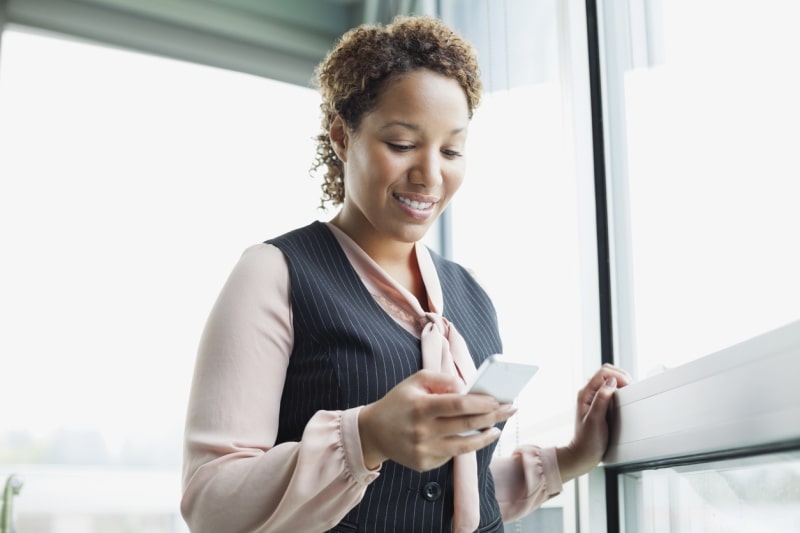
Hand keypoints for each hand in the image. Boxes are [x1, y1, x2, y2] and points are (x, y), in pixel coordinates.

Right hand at [358, 369, 516, 471]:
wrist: (373, 432)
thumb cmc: (399, 402)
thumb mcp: (415, 381)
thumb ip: (442, 380)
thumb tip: (467, 388)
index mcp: (421, 407)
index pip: (459, 405)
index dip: (481, 402)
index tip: (498, 400)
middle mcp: (423, 431)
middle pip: (466, 425)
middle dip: (493, 416)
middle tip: (510, 410)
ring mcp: (424, 451)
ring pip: (465, 446)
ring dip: (485, 437)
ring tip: (497, 429)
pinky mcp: (424, 464)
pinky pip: (451, 454)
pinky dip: (465, 445)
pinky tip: (474, 437)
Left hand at [557, 363, 630, 481]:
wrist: (584, 454)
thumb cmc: (588, 440)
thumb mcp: (595, 419)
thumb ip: (602, 399)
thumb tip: (611, 382)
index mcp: (585, 393)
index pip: (603, 373)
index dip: (618, 376)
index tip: (628, 386)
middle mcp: (589, 393)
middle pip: (606, 373)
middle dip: (621, 376)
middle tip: (631, 387)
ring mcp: (594, 398)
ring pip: (609, 381)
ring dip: (621, 383)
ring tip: (629, 391)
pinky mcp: (600, 405)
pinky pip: (611, 391)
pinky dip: (620, 391)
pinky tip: (625, 398)